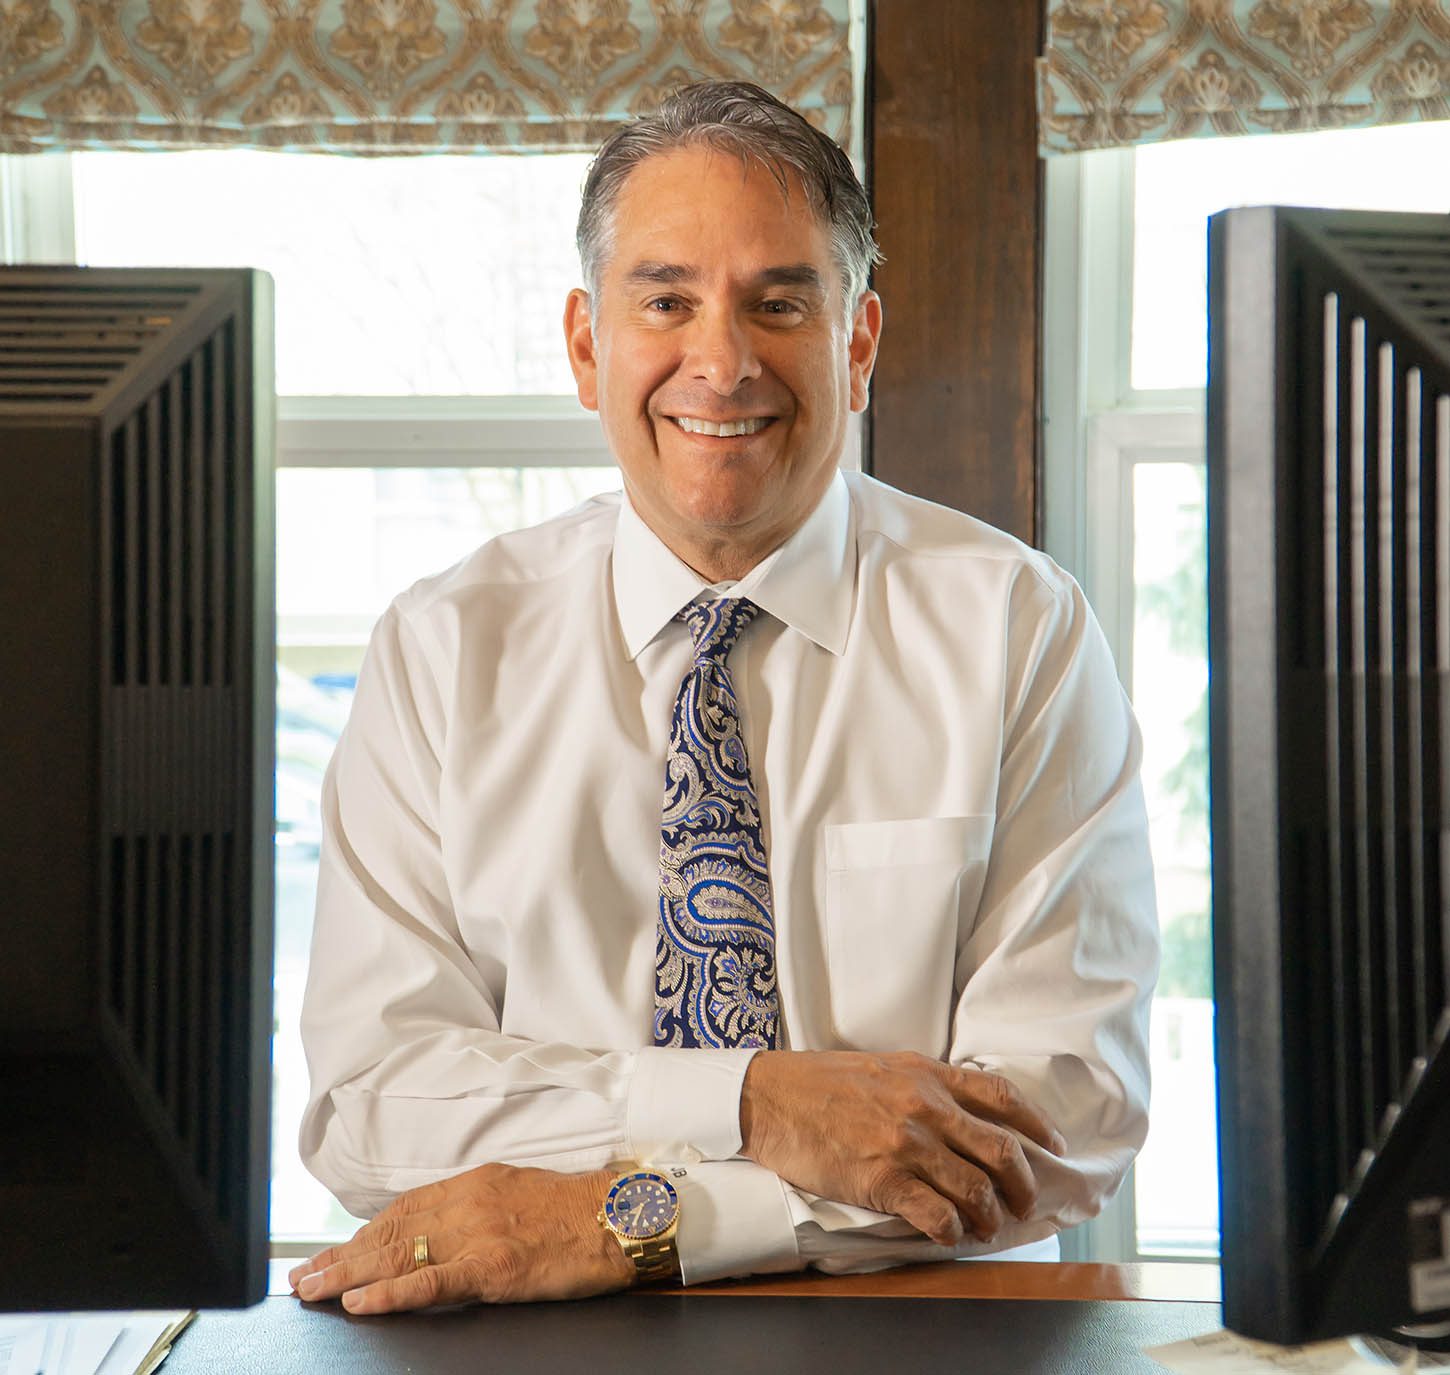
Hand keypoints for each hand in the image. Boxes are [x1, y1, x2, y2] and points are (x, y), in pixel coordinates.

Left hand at [288, 1164, 633, 1311]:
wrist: (622, 1215)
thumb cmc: (579, 1210)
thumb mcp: (520, 1194)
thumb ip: (480, 1207)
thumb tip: (445, 1228)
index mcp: (476, 1183)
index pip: (404, 1209)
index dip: (363, 1233)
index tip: (334, 1251)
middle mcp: (470, 1203)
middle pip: (391, 1231)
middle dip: (341, 1256)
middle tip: (302, 1278)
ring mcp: (480, 1234)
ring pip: (399, 1255)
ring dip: (348, 1275)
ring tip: (313, 1292)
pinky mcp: (495, 1267)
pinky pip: (432, 1283)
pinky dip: (391, 1294)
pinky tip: (362, 1303)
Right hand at [739, 1051, 1066, 1246]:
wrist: (771, 1097)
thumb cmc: (822, 1081)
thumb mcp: (884, 1066)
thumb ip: (925, 1084)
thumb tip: (961, 1110)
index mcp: (927, 1074)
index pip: (1001, 1095)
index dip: (1037, 1123)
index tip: (1053, 1144)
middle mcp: (925, 1107)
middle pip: (1001, 1149)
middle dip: (1023, 1184)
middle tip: (1024, 1202)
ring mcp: (906, 1144)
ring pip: (975, 1189)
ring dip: (989, 1217)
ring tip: (986, 1227)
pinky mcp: (882, 1179)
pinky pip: (936, 1215)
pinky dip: (952, 1231)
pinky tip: (949, 1235)